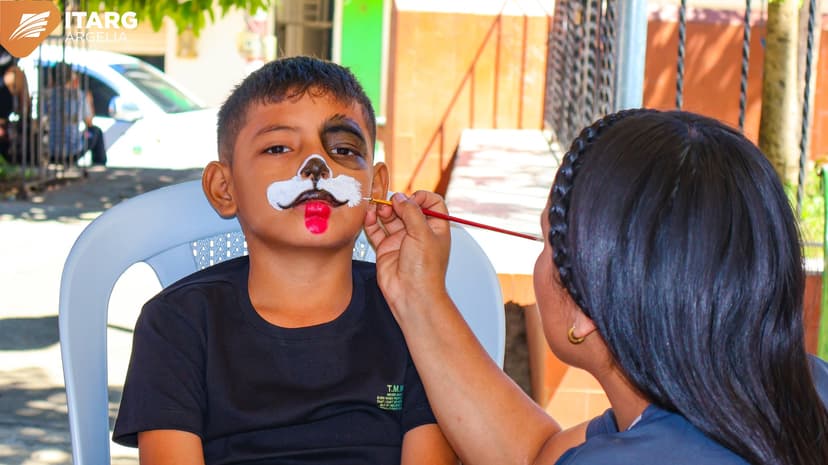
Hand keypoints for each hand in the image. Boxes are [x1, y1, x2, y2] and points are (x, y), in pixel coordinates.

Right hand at [364, 191, 450, 312]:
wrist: (411, 295)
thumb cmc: (425, 270)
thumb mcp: (423, 234)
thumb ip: (411, 212)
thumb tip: (401, 198)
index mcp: (435, 228)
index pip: (432, 203)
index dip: (422, 197)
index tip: (412, 199)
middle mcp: (418, 233)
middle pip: (407, 208)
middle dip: (398, 202)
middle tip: (391, 203)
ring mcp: (401, 240)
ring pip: (390, 217)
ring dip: (383, 210)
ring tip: (378, 209)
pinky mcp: (385, 248)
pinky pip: (376, 230)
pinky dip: (371, 221)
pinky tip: (369, 216)